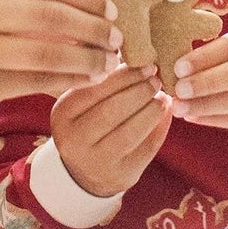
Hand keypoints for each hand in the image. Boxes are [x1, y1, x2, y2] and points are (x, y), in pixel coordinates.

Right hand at [52, 63, 171, 198]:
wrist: (83, 172)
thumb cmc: (87, 123)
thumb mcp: (82, 101)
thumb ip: (102, 79)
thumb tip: (136, 53)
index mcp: (62, 113)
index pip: (96, 89)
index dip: (124, 75)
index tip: (145, 64)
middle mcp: (73, 140)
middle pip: (112, 110)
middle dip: (140, 91)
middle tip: (156, 79)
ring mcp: (95, 162)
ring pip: (130, 132)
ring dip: (152, 110)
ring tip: (163, 97)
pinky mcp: (119, 176)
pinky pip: (145, 149)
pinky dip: (159, 128)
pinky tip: (165, 114)